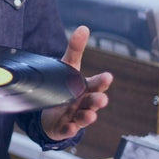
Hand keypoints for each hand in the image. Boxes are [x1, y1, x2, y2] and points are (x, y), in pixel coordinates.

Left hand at [42, 26, 112, 141]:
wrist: (51, 111)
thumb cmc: (65, 87)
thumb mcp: (69, 67)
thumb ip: (75, 50)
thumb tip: (84, 27)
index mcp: (86, 88)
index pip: (97, 84)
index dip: (102, 81)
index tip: (108, 77)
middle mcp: (83, 103)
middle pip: (92, 101)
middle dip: (97, 101)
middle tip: (102, 99)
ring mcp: (74, 116)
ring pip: (83, 117)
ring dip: (88, 117)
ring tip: (91, 115)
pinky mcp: (63, 127)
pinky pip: (67, 130)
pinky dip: (69, 130)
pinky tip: (71, 128)